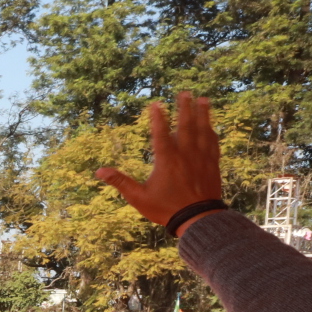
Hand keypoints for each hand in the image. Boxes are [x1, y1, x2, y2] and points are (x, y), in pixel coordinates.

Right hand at [94, 91, 221, 232]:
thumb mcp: (138, 197)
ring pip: (203, 131)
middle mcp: (186, 155)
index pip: (161, 133)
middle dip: (185, 108)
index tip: (156, 104)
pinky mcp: (212, 165)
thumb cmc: (166, 208)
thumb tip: (99, 172)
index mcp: (167, 160)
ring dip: (203, 114)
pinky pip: (213, 144)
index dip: (158, 117)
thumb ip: (120, 182)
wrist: (198, 219)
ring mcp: (201, 159)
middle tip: (185, 92)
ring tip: (203, 99)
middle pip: (186, 126)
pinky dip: (212, 132)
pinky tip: (212, 126)